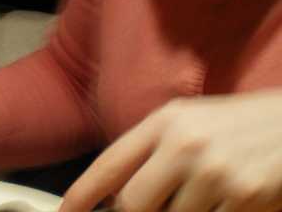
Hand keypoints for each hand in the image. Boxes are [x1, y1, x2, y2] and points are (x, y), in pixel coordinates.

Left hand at [61, 91, 281, 211]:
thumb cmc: (237, 128)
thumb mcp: (190, 125)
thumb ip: (154, 154)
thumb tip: (118, 197)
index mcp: (166, 121)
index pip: (110, 165)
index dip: (82, 194)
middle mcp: (184, 144)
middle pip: (133, 205)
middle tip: (161, 203)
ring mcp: (214, 172)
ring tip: (207, 192)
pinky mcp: (243, 196)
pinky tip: (231, 200)